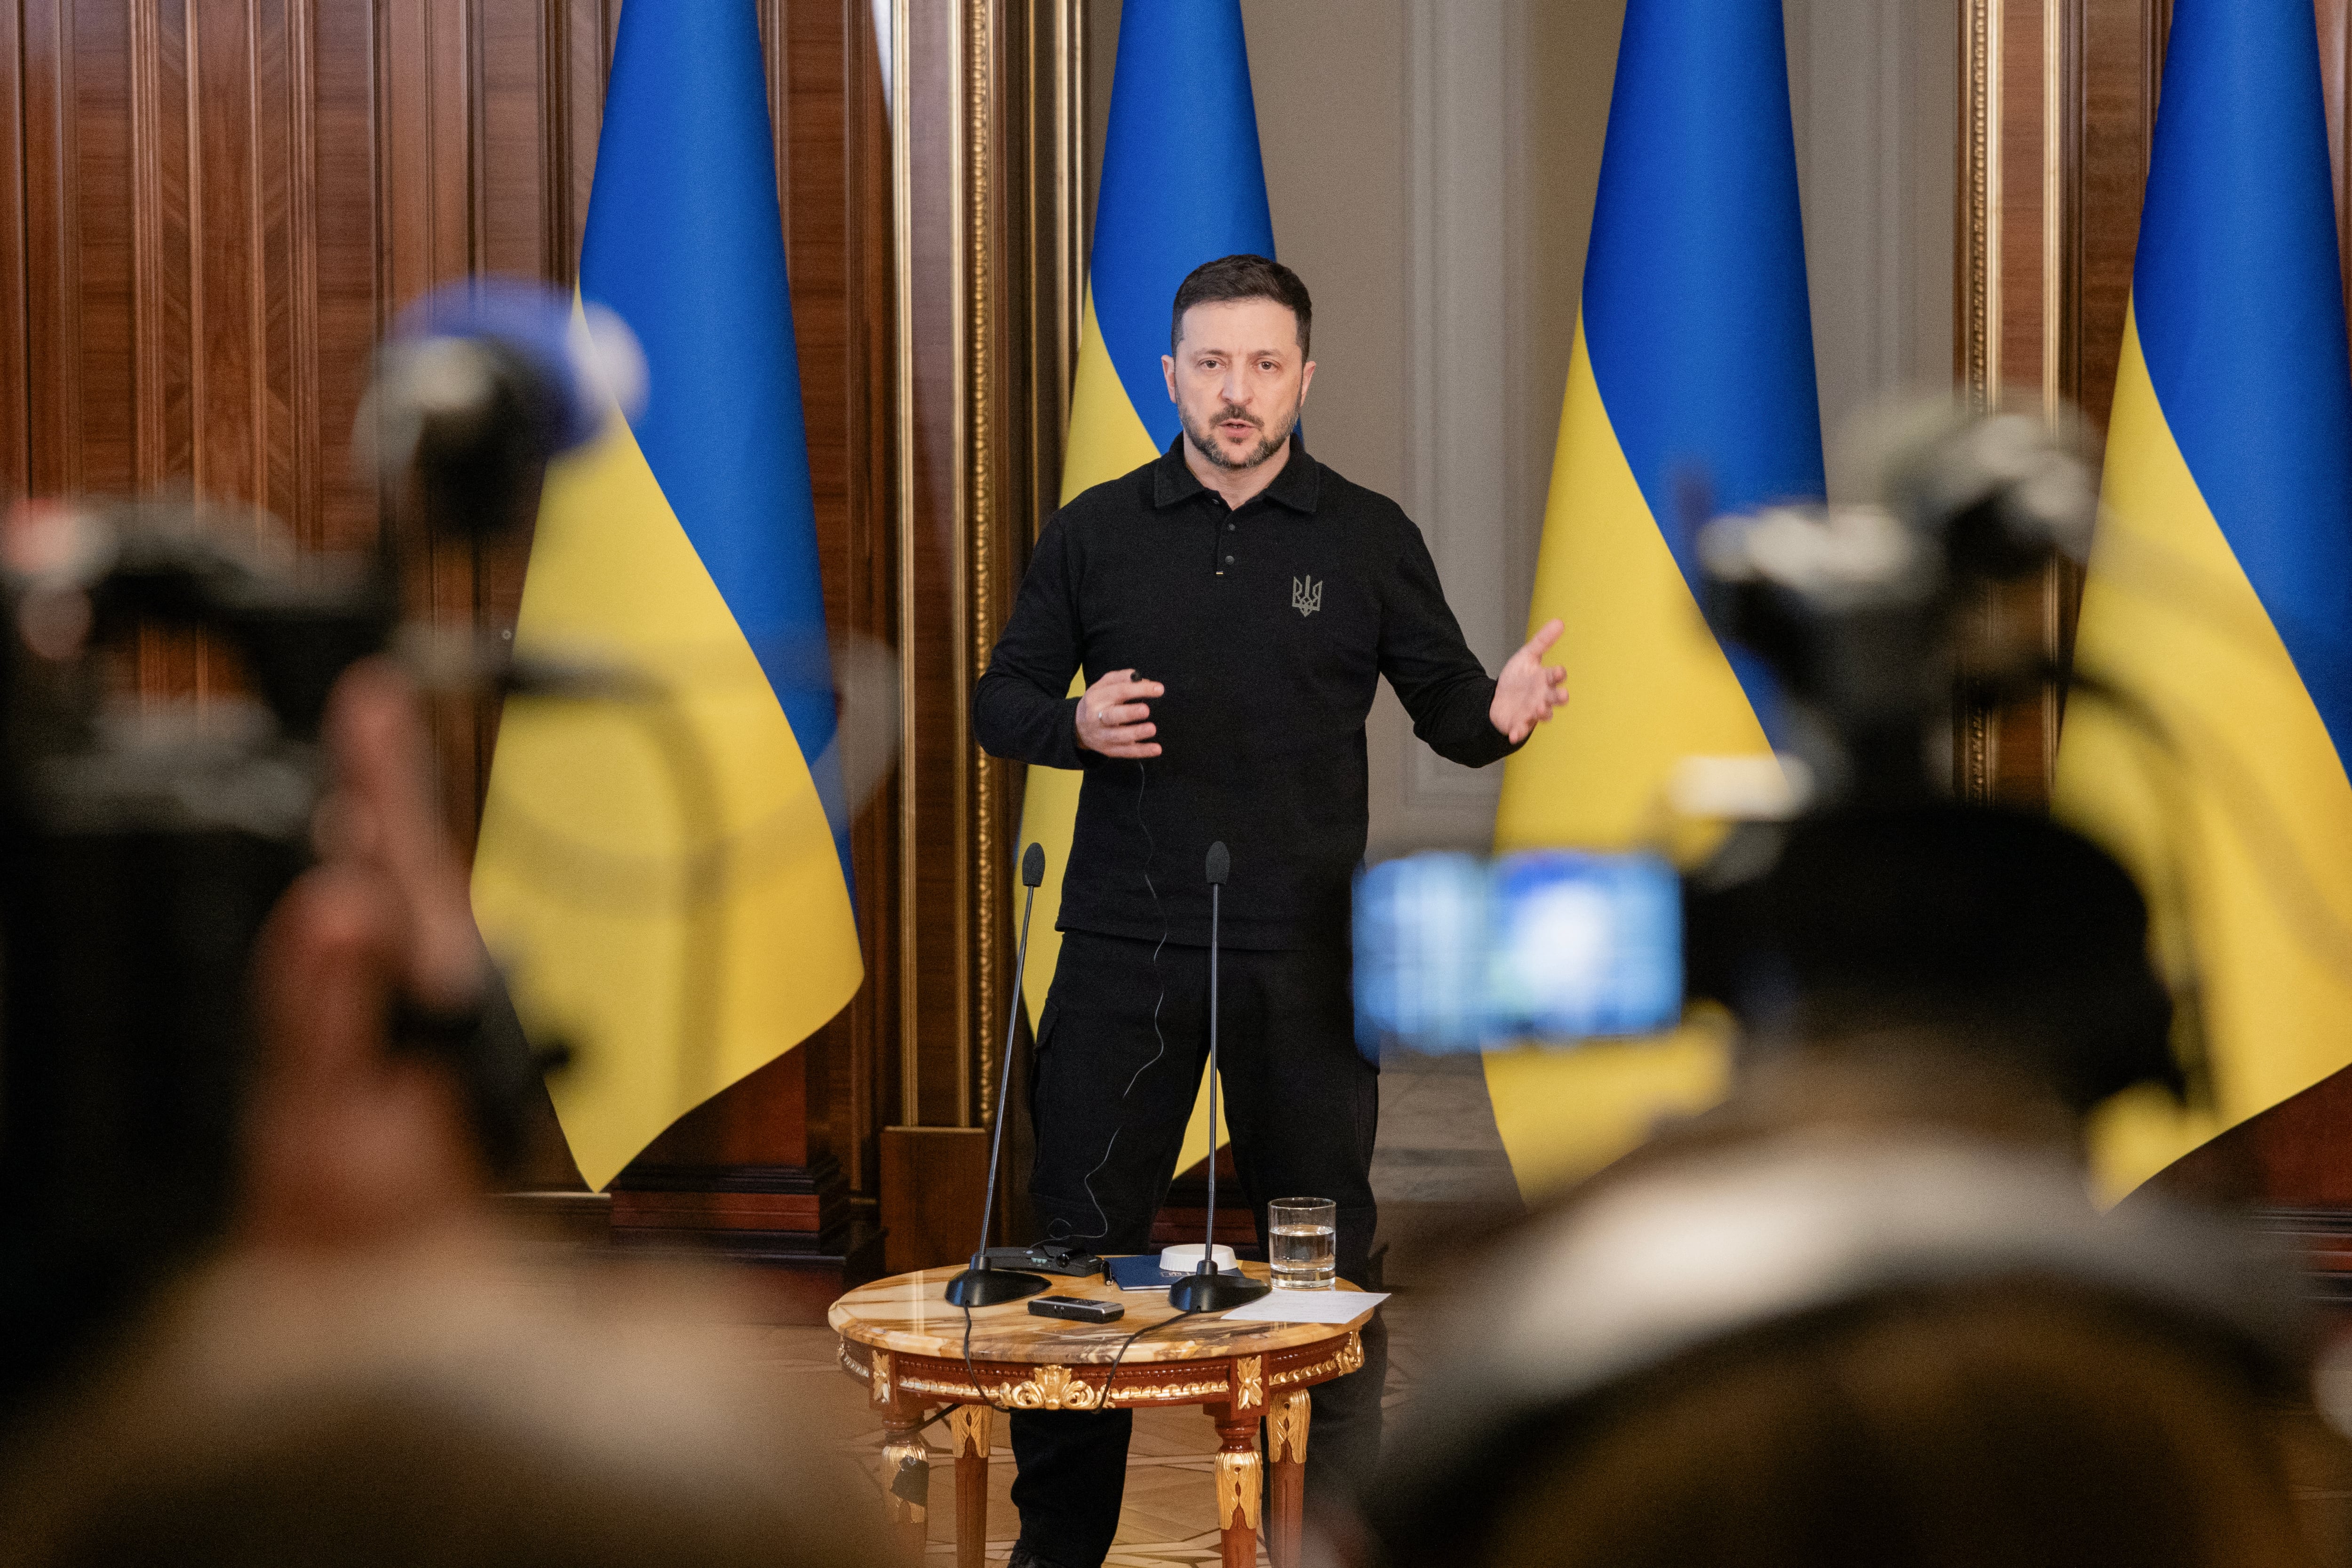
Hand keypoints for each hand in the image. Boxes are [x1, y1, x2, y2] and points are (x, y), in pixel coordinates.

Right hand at [1075, 667, 1164, 758]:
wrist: (1079, 727)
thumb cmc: (1098, 702)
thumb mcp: (1104, 685)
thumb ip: (1121, 678)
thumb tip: (1142, 679)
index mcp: (1097, 698)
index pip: (1119, 691)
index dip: (1139, 690)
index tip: (1159, 689)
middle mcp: (1096, 717)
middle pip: (1112, 715)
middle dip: (1129, 713)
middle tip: (1146, 710)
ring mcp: (1102, 736)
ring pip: (1119, 736)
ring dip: (1136, 733)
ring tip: (1152, 729)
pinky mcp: (1109, 750)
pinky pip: (1126, 752)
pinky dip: (1142, 751)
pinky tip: (1156, 749)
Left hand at [1490, 619, 1568, 742]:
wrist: (1499, 699)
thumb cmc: (1518, 679)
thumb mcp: (1527, 656)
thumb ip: (1542, 641)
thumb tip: (1559, 621)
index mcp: (1545, 680)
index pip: (1555, 676)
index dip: (1557, 675)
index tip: (1558, 672)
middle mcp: (1543, 697)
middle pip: (1554, 697)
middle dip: (1558, 697)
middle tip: (1562, 696)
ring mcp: (1532, 712)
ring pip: (1542, 714)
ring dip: (1543, 712)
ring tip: (1540, 709)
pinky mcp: (1519, 724)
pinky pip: (1520, 730)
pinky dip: (1518, 732)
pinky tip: (1513, 734)